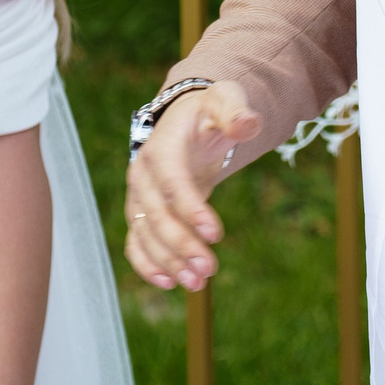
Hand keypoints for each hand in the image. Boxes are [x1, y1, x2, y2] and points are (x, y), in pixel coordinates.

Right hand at [121, 79, 259, 291]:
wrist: (187, 122)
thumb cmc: (209, 112)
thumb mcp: (225, 101)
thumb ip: (235, 112)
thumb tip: (248, 125)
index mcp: (162, 146)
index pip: (172, 180)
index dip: (190, 207)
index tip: (215, 234)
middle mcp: (143, 174)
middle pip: (156, 214)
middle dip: (181, 244)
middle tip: (209, 269)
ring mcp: (139, 197)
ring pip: (144, 234)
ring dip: (168, 261)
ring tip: (197, 282)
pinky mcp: (142, 214)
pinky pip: (137, 243)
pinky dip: (147, 264)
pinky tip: (170, 283)